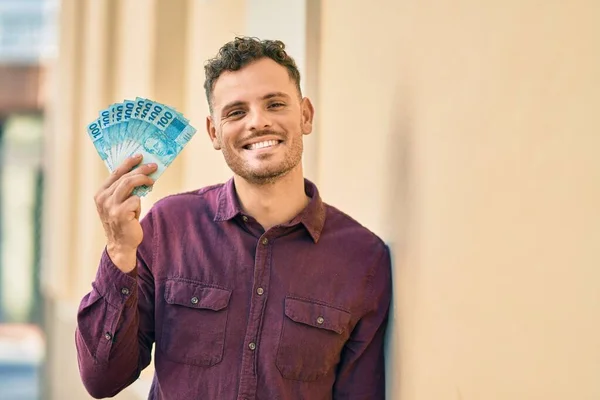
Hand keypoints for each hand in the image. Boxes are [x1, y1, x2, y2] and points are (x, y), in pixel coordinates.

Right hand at [94, 154, 156, 271]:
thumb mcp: (121, 203)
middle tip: (153, 166)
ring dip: (142, 179)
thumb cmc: (124, 221)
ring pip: (128, 184)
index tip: (140, 156)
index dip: (128, 163)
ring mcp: (110, 206)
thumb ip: (125, 190)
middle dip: (140, 169)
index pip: (115, 173)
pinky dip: (139, 201)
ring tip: (151, 180)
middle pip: (124, 177)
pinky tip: (138, 209)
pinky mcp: (120, 214)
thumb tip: (142, 172)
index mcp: (101, 193)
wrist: (121, 244)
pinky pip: (135, 200)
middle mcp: (103, 198)